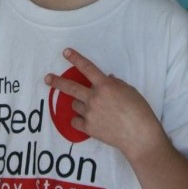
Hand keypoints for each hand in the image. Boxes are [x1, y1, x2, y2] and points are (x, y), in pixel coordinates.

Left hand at [44, 48, 161, 158]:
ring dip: (80, 104)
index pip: (87, 68)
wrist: (140, 136)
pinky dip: (80, 120)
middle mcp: (94, 98)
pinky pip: (76, 121)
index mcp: (105, 86)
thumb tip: (106, 79)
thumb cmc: (139, 110)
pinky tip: (87, 120)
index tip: (65, 52)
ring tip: (92, 108)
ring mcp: (90, 114)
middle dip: (57, 82)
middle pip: (70, 87)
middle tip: (47, 78)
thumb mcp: (129, 90)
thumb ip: (115, 83)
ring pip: (75, 105)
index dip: (75, 58)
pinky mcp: (89, 128)